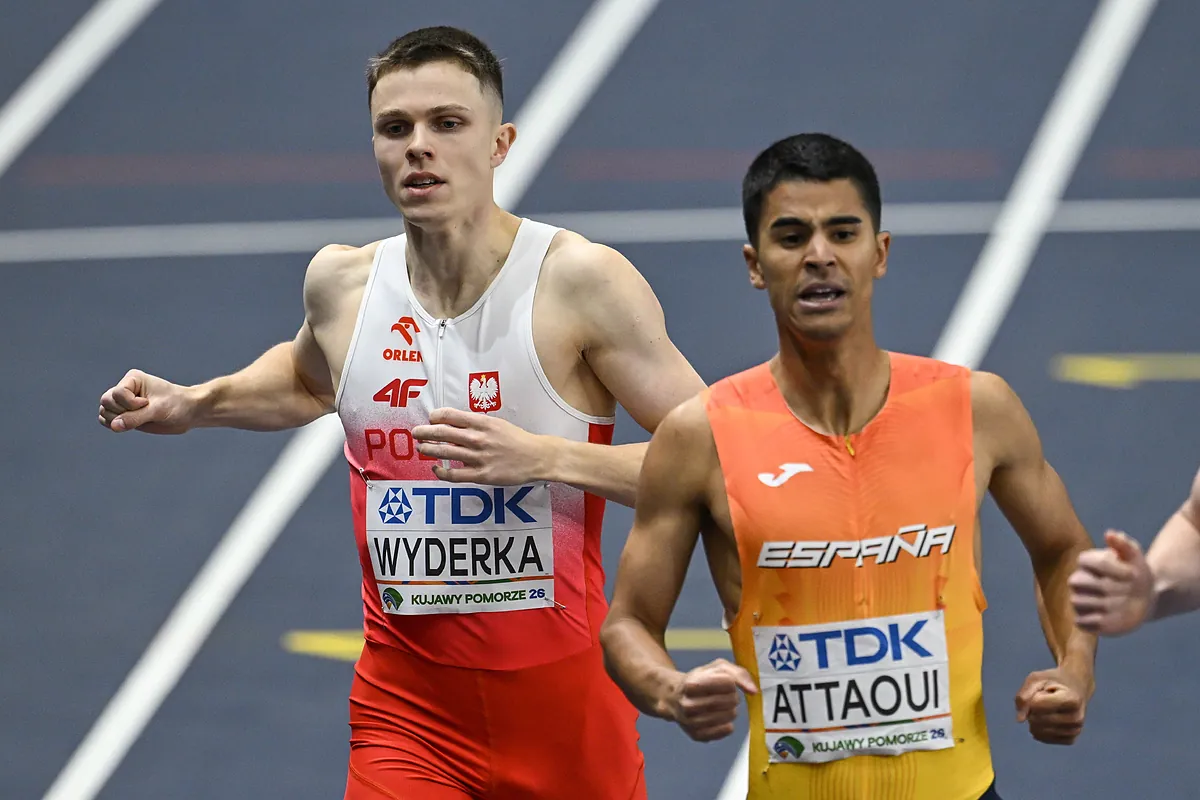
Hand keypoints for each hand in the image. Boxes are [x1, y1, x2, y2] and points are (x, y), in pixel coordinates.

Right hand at [98, 369, 196, 434]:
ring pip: (104, 412)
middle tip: (145, 412)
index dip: (130, 403)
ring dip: (118, 420)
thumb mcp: (157, 410)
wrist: (187, 413)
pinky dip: (114, 425)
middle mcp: (125, 388)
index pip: (117, 393)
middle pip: (106, 402)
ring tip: (140, 418)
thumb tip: (114, 425)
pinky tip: (131, 425)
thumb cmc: (177, 405)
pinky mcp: (124, 414)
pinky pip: (105, 421)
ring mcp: (123, 402)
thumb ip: (135, 418)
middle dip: (123, 412)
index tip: (148, 404)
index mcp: (133, 378)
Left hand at [412, 408, 550, 484]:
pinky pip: (454, 475)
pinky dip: (441, 472)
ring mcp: (479, 457)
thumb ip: (476, 424)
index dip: (435, 416)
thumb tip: (454, 426)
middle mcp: (478, 438)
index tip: (430, 419)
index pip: (450, 416)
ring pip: (445, 452)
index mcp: (482, 422)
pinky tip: (436, 468)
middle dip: (425, 432)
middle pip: (442, 433)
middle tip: (416, 433)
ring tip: (421, 448)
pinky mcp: (481, 475)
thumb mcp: (497, 424)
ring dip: (429, 450)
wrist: (537, 457)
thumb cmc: (517, 439)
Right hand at [665, 658, 757, 742]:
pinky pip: (726, 730)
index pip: (728, 683)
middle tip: (725, 695)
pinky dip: (728, 723)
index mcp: (691, 684)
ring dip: (731, 709)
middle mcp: (688, 704)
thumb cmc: (699, 680)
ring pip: (729, 716)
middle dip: (733, 696)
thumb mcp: (716, 668)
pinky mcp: (697, 735)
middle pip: (730, 700)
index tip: (725, 682)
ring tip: (722, 705)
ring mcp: (691, 722)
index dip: (731, 682)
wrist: (675, 697)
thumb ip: (738, 674)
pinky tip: (721, 718)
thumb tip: (753, 691)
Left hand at [1014, 666, 1088, 744]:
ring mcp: (1075, 730)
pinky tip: (1047, 719)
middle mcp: (1076, 717)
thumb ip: (1024, 696)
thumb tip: (1020, 720)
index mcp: (1071, 700)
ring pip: (1038, 731)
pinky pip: (1042, 738)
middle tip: (1044, 699)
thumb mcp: (1036, 679)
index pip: (1036, 705)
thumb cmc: (1053, 681)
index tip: (1043, 691)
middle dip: (1031, 709)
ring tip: (1046, 708)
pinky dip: (1038, 729)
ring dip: (1034, 719)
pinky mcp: (1071, 739)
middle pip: (1036, 719)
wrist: (1076, 687)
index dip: (1032, 696)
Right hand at [1069, 530, 1154, 635]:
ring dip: (1102, 604)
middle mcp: (1079, 581)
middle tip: (1127, 591)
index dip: (1112, 569)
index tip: (1134, 575)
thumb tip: (1110, 534)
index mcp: (1088, 562)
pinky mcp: (1085, 620)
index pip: (1085, 561)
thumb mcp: (1135, 556)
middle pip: (1076, 581)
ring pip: (1078, 601)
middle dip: (1104, 587)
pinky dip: (1097, 621)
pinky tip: (1115, 616)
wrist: (1142, 597)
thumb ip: (1124, 544)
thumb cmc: (1136, 574)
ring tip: (1124, 604)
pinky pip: (1082, 622)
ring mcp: (1080, 601)